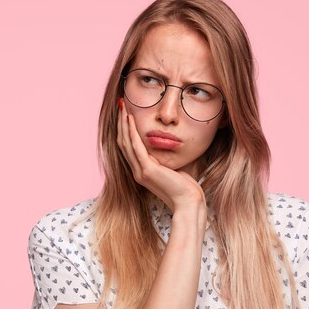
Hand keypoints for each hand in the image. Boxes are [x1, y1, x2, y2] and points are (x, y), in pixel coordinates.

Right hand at [116, 98, 205, 212]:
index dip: (125, 130)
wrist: (188, 203)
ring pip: (126, 143)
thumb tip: (169, 141)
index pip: (128, 148)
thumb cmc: (186, 187)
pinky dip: (131, 132)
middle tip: (121, 105)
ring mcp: (140, 172)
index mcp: (142, 172)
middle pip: (123, 143)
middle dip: (121, 123)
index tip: (126, 114)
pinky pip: (136, 147)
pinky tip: (130, 119)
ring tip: (123, 107)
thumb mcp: (173, 167)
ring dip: (123, 123)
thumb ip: (166, 156)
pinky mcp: (147, 170)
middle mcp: (137, 172)